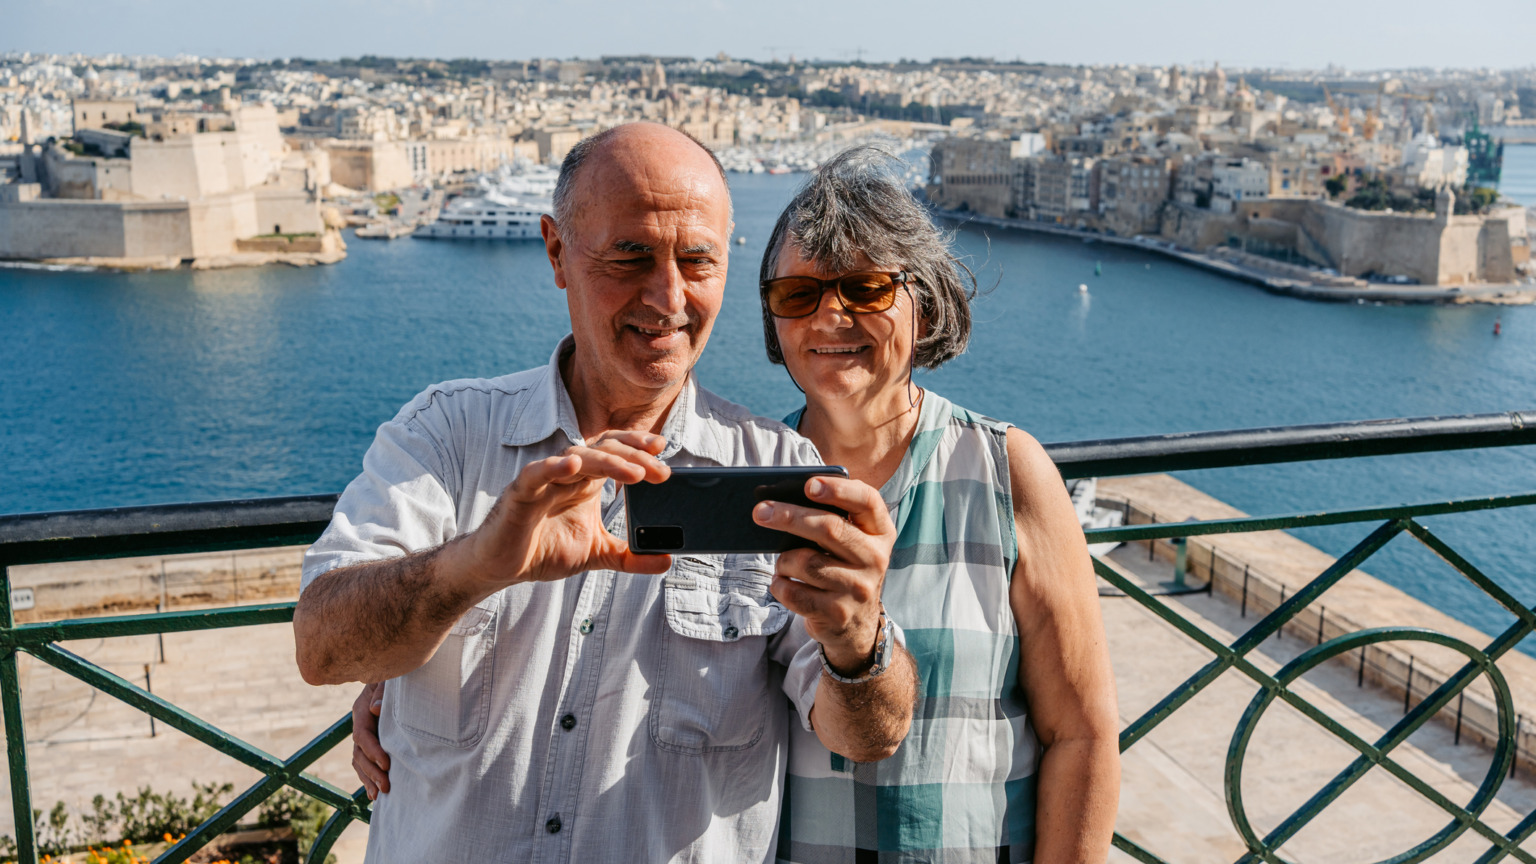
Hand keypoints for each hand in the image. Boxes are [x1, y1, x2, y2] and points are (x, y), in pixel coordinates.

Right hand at [351, 681, 388, 799]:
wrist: (395, 674)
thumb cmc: (395, 676)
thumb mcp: (388, 679)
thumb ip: (382, 691)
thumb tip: (375, 708)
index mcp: (361, 710)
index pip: (362, 735)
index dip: (373, 751)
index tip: (387, 764)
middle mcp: (360, 724)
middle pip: (359, 753)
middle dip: (372, 771)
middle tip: (387, 786)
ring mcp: (364, 734)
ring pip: (359, 761)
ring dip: (368, 779)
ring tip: (380, 795)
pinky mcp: (371, 742)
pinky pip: (363, 763)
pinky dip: (367, 778)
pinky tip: (374, 794)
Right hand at [462, 431, 674, 589]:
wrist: (500, 566)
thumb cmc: (543, 550)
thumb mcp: (596, 554)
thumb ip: (629, 556)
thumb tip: (665, 561)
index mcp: (585, 482)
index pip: (615, 451)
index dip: (637, 447)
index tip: (663, 449)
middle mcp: (567, 474)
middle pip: (603, 450)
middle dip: (634, 457)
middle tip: (661, 472)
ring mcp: (543, 481)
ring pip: (577, 457)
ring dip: (607, 462)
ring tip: (634, 473)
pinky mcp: (520, 493)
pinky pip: (536, 473)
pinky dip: (553, 467)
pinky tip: (572, 465)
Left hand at [754, 476, 894, 674]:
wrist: (856, 625)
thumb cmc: (844, 569)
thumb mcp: (852, 543)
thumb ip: (833, 520)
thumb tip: (781, 502)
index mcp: (881, 532)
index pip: (867, 501)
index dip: (838, 489)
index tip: (809, 484)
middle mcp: (876, 559)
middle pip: (829, 528)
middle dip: (789, 516)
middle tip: (760, 511)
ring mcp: (858, 589)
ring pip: (806, 562)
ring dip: (784, 561)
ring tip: (784, 564)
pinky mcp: (838, 613)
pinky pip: (795, 592)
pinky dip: (780, 585)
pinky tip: (783, 583)